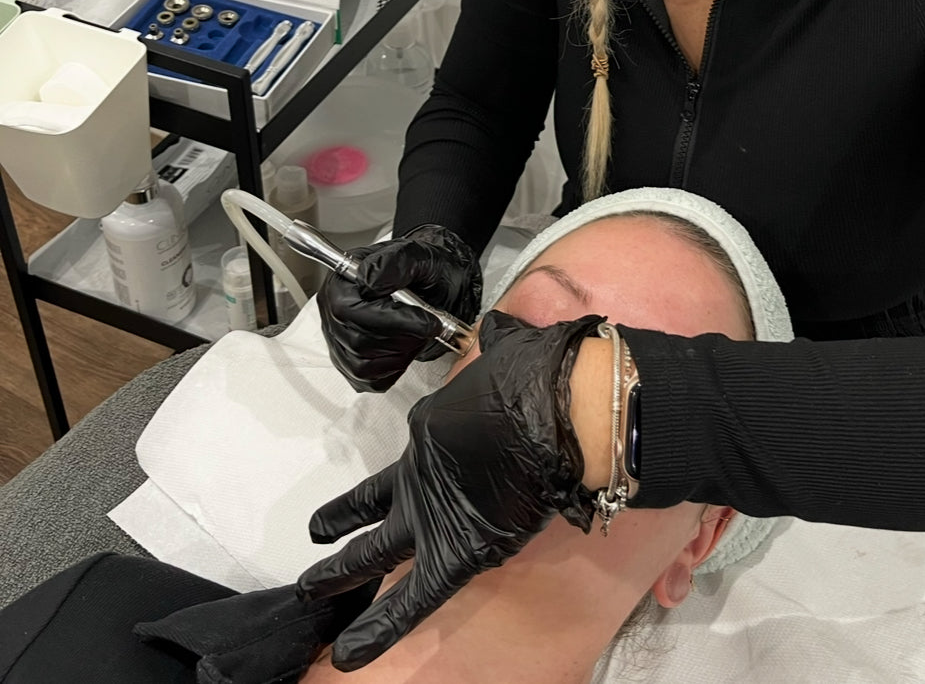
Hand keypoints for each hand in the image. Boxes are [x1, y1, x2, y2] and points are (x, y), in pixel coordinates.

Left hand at [296, 310, 600, 669]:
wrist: (557, 402)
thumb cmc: (540, 373)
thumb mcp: (509, 348)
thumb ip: (499, 344)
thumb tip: (504, 329)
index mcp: (434, 429)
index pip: (416, 456)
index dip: (406, 471)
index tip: (400, 480)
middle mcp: (424, 471)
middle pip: (374, 506)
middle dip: (341, 522)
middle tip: (316, 535)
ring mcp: (433, 512)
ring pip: (376, 554)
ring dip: (339, 573)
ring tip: (309, 592)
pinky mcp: (455, 551)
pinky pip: (412, 601)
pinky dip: (379, 629)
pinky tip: (349, 654)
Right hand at [317, 224, 481, 391]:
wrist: (434, 283)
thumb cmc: (423, 269)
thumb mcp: (416, 256)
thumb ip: (393, 263)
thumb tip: (369, 281)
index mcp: (341, 282)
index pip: (350, 311)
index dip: (392, 321)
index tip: (426, 320)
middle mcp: (334, 311)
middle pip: (357, 342)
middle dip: (402, 338)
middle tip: (430, 326)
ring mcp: (339, 339)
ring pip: (362, 365)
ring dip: (401, 354)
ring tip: (419, 334)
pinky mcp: (351, 362)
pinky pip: (367, 380)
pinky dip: (394, 369)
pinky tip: (407, 348)